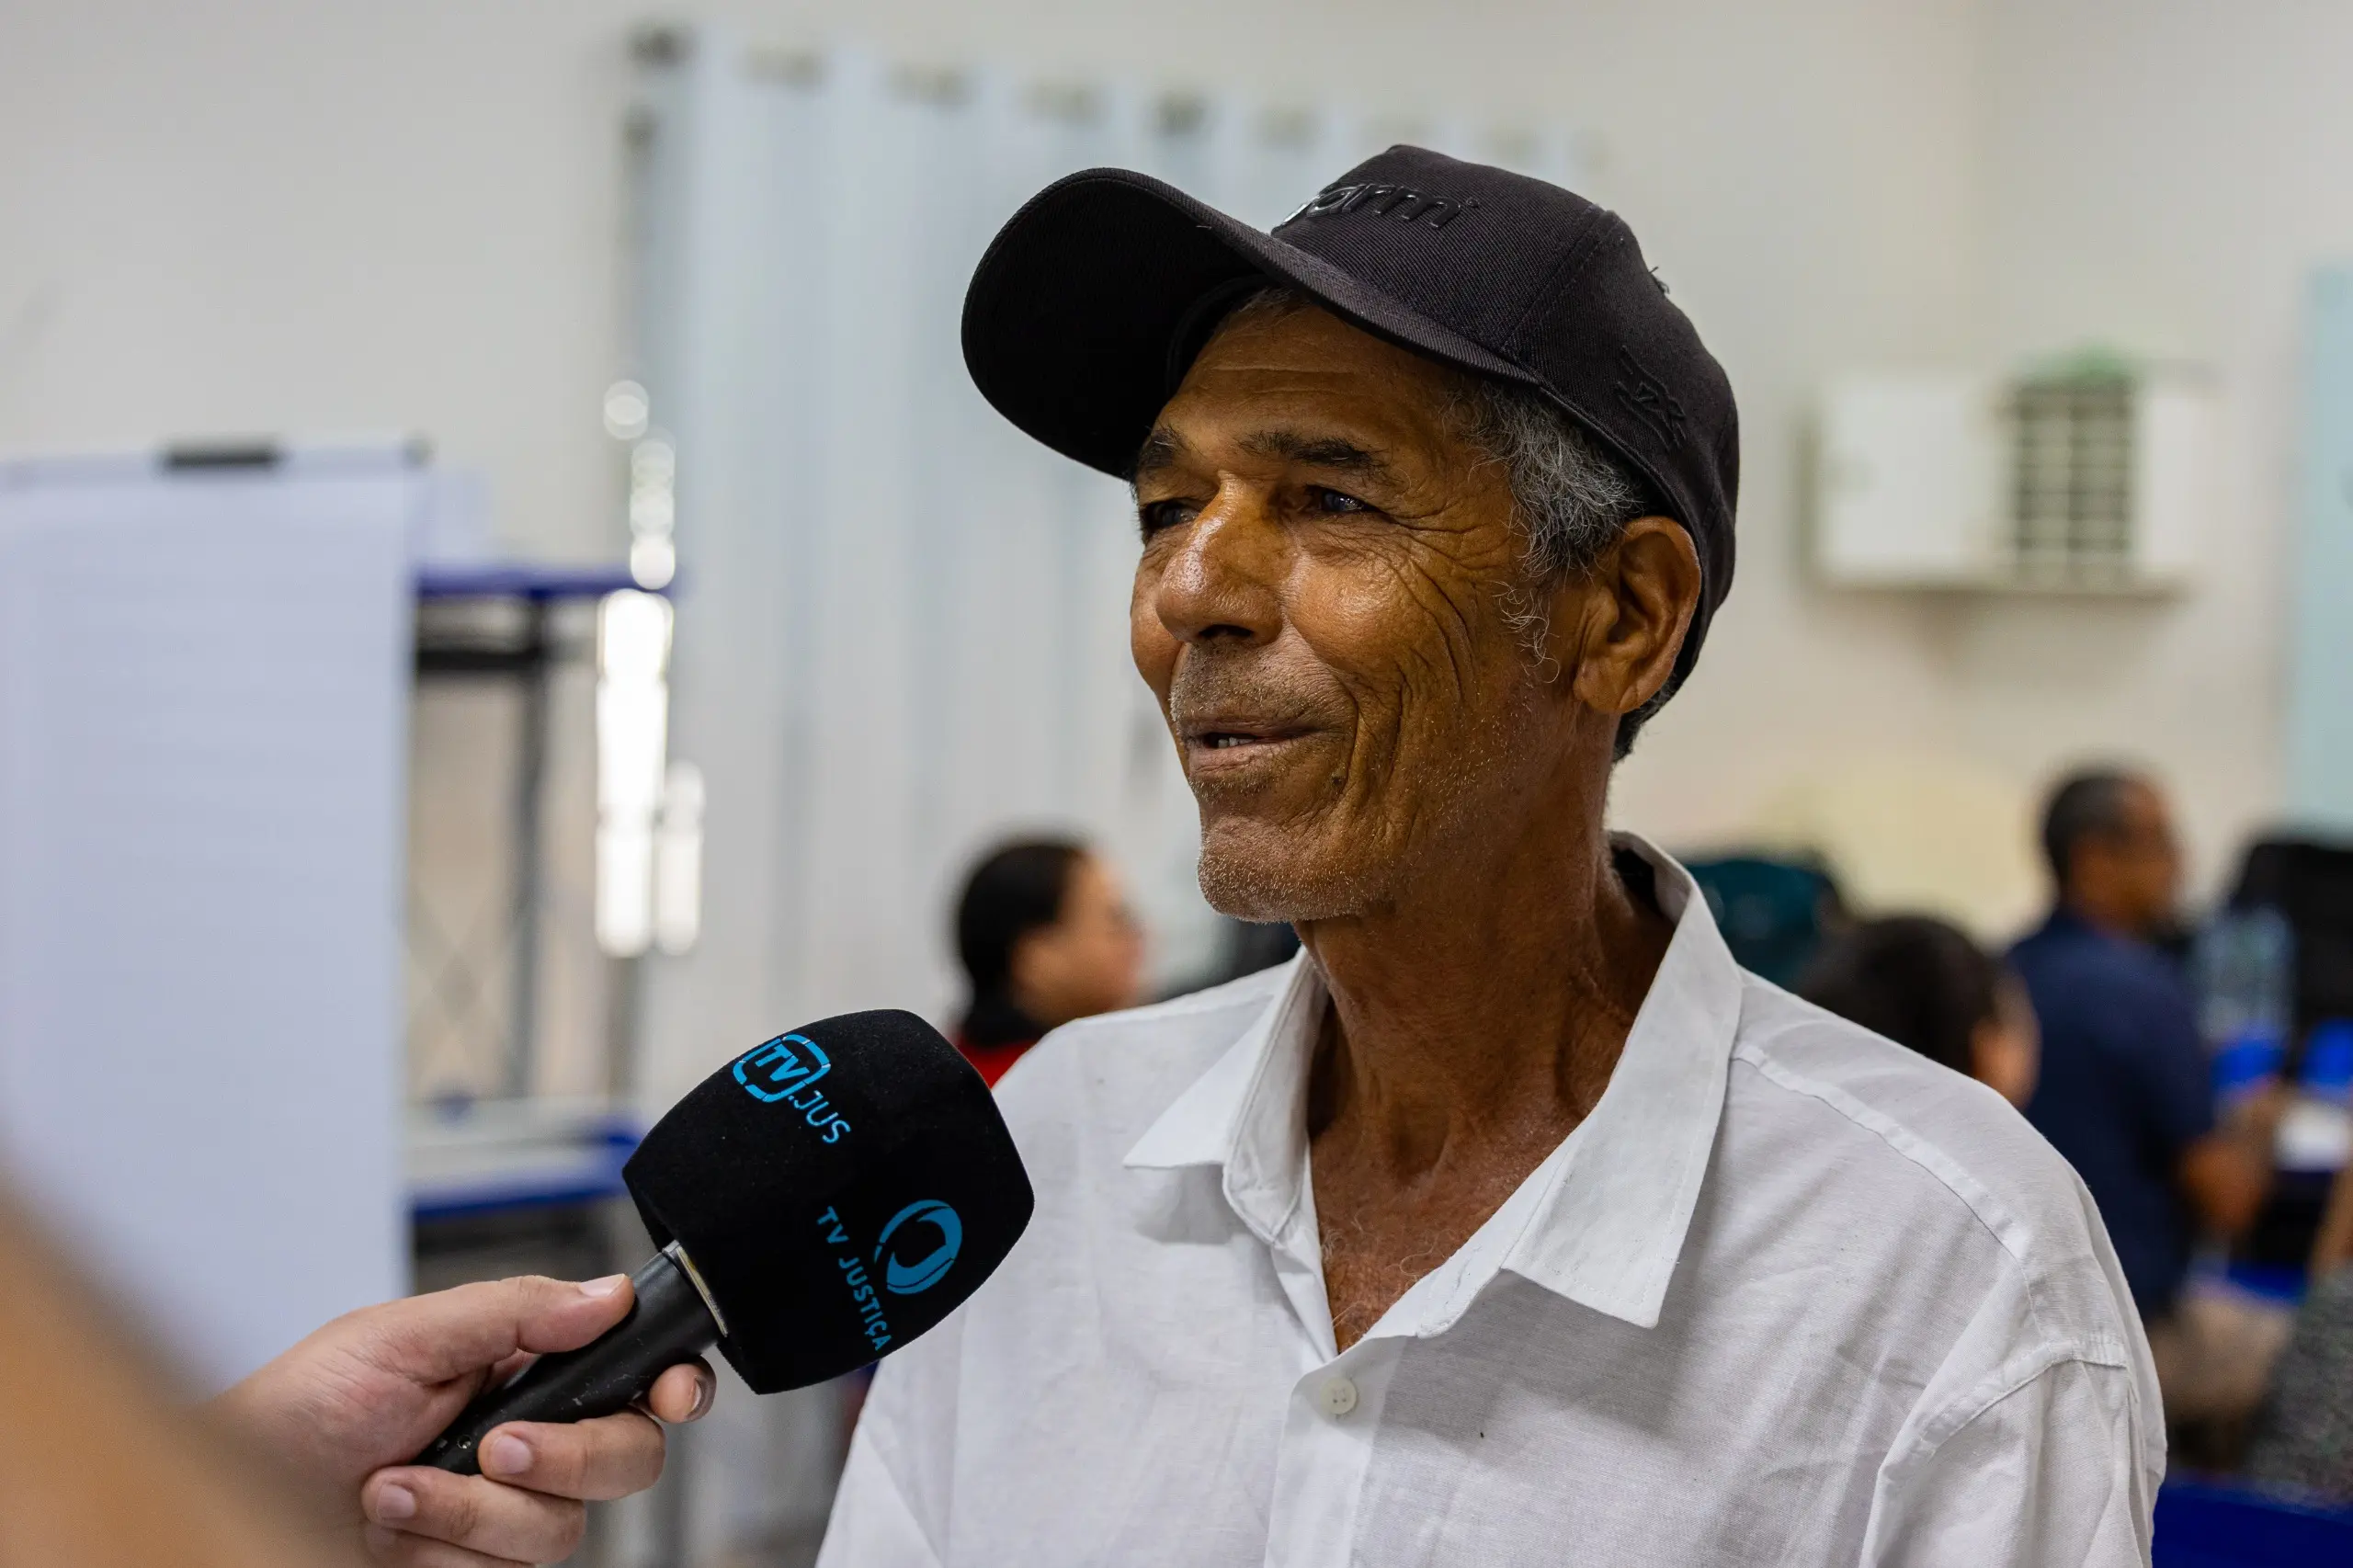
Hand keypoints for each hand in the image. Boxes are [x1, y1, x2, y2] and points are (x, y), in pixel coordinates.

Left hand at [213, 1274, 715, 1566]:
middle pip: (628, 1452)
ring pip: (567, 1521)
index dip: (673, 1379)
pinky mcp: (475, 1566)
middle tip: (496, 1443)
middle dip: (570, 1452)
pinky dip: (448, 1540)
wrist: (225, 1504)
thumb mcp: (398, 1336)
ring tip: (395, 1485)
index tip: (674, 1391)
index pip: (628, 1369)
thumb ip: (511, 1311)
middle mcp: (524, 1438)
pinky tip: (395, 1521)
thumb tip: (605, 1296)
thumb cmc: (294, 1413)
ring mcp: (502, 1510)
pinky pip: (511, 1565)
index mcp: (518, 1367)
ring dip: (474, 1505)